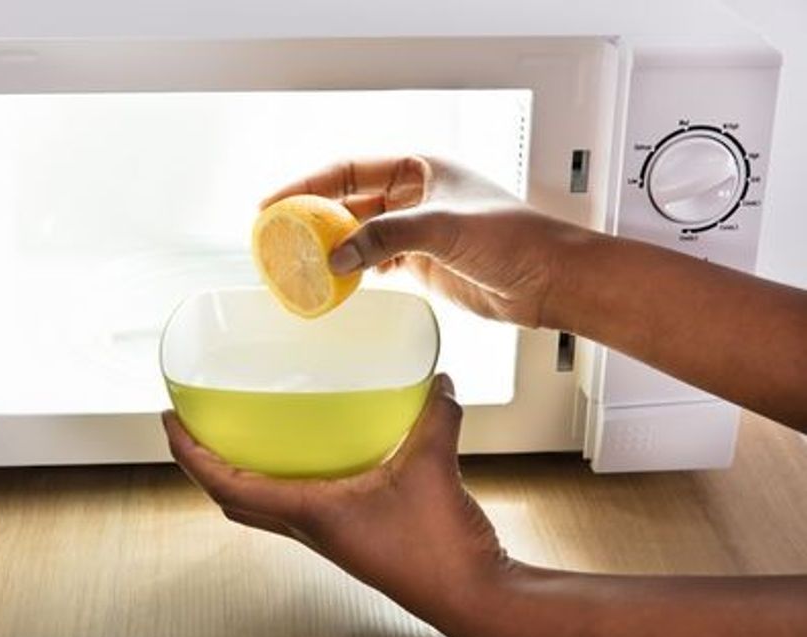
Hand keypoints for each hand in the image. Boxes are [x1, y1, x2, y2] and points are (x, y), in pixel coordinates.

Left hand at [162, 375, 507, 632]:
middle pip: (231, 497)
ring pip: (260, 505)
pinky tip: (311, 453)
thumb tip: (435, 383)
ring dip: (238, 473)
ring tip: (239, 434)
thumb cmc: (439, 551)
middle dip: (202, 462)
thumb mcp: (432, 467)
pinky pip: (296, 505)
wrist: (469, 594)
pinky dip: (284, 479)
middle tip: (195, 425)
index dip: (189, 453)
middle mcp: (308, 527)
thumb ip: (434, 417)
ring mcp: (326, 535)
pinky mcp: (348, 536)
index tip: (169, 420)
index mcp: (309, 514)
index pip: (224, 483)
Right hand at [262, 155, 594, 327]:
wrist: (549, 280)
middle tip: (279, 234)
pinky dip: (356, 269)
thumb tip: (339, 257)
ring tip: (300, 261)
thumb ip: (387, 237)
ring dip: (334, 247)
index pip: (350, 169)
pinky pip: (376, 260)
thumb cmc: (515, 238)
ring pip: (361, 233)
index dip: (309, 184)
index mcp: (420, 167)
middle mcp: (416, 194)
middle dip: (315, 217)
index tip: (276, 201)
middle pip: (350, 201)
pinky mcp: (423, 261)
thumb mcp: (443, 227)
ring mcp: (418, 229)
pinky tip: (339, 279)